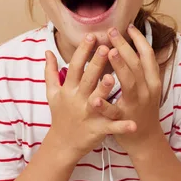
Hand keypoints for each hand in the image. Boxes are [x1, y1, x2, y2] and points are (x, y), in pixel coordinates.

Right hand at [43, 34, 136, 163]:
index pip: (75, 66)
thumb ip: (50, 71)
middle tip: (106, 48)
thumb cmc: (61, 114)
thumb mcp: (52, 93)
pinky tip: (133, 123)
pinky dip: (122, 126)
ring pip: (98, 101)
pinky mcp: (98, 129)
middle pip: (87, 79)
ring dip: (104, 90)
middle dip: (95, 64)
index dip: (82, 51)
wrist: (63, 144)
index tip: (91, 36)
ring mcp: (88, 115)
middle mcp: (78, 100)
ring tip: (112, 78)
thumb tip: (47, 51)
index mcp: (68, 89)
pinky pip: (112, 127)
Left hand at [92, 25, 165, 152]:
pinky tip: (94, 96)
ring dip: (120, 67)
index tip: (128, 27)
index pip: (148, 55)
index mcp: (152, 81)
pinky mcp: (123, 120)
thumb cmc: (143, 108)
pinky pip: (113, 111)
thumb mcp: (148, 87)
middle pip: (137, 64)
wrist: (145, 139)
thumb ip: (141, 68)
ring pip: (130, 83)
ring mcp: (135, 105)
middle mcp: (146, 91)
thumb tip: (134, 44)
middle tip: (112, 32)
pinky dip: (105, 104)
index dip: (139, 40)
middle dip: (125, 47)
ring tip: (109, 52)